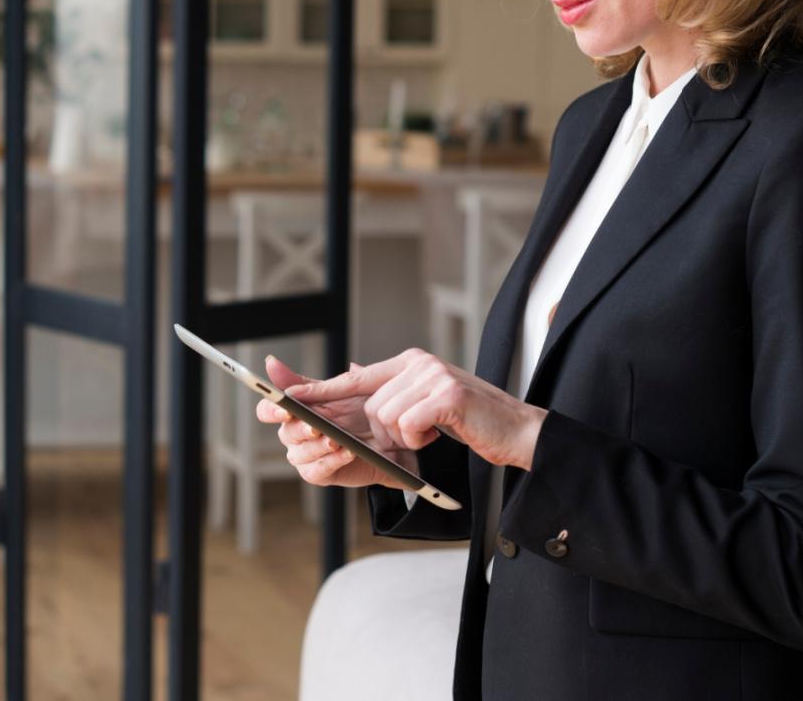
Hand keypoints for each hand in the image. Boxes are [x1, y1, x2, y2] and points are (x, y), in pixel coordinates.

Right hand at [255, 356, 419, 489]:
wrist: (393, 435)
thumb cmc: (364, 410)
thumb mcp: (338, 389)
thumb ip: (304, 382)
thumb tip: (271, 364)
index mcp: (296, 410)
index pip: (268, 410)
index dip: (271, 410)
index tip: (285, 409)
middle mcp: (296, 433)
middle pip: (284, 433)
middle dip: (301, 430)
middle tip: (316, 427)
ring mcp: (307, 455)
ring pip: (298, 455)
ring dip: (318, 447)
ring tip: (337, 441)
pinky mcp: (321, 473)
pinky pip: (315, 471)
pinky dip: (330, 462)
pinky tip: (347, 452)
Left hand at [285, 348, 546, 470]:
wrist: (517, 432)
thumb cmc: (469, 424)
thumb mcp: (424, 406)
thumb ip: (389, 394)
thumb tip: (347, 375)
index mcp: (410, 363)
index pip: (354, 377)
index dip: (320, 389)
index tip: (285, 397)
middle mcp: (419, 363)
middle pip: (370, 406)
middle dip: (385, 432)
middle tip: (414, 436)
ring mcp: (434, 376)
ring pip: (386, 417)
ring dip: (407, 437)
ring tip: (434, 431)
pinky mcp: (447, 395)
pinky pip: (408, 425)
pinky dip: (420, 439)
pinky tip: (442, 432)